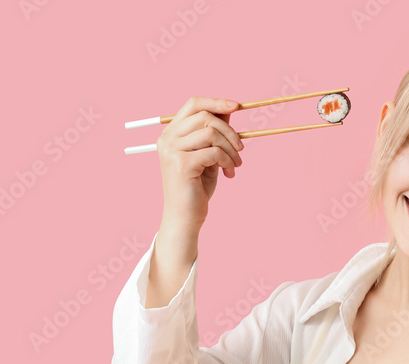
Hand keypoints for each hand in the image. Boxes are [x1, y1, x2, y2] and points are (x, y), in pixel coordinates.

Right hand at [156, 96, 245, 229]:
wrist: (184, 217)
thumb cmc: (196, 187)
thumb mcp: (208, 155)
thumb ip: (214, 133)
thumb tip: (230, 109)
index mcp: (171, 133)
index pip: (193, 103)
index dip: (216, 101)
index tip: (237, 106)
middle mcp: (167, 139)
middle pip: (205, 116)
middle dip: (230, 131)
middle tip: (241, 149)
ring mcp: (172, 150)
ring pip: (211, 133)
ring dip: (231, 149)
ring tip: (236, 165)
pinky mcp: (181, 164)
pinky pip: (214, 152)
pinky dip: (227, 161)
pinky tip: (229, 174)